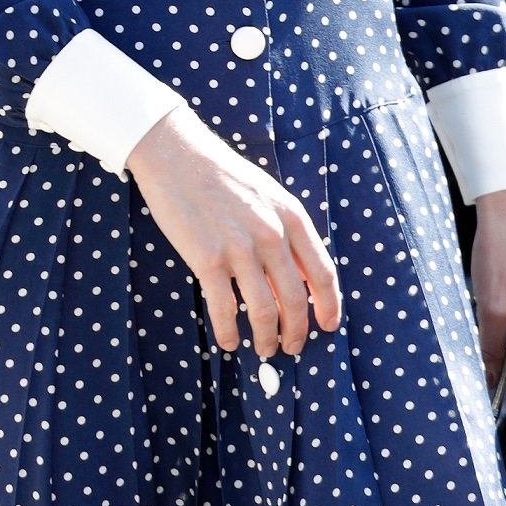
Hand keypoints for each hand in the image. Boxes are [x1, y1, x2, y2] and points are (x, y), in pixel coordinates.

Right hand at [126, 103, 342, 357]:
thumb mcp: (269, 195)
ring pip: (264, 310)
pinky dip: (228, 332)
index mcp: (292, 218)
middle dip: (297, 331)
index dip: (329, 305)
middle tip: (293, 348)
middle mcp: (271, 235)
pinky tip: (228, 342)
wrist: (177, 155)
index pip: (323, 273)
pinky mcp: (206, 259)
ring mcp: (239, 248)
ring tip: (264, 350)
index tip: (328, 325)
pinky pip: (224, 308)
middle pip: (295, 299)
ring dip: (266, 338)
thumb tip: (299, 272)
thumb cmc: (222, 176)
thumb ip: (287, 230)